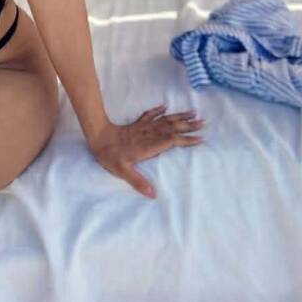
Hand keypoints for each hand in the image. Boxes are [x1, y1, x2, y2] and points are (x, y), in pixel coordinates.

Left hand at [86, 105, 205, 199]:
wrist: (97, 137)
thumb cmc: (109, 155)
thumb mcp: (122, 171)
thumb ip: (137, 182)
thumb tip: (153, 194)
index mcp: (148, 146)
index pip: (171, 141)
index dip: (186, 139)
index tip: (200, 138)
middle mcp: (149, 134)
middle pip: (172, 128)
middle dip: (188, 125)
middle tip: (204, 122)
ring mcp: (143, 127)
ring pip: (164, 120)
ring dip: (178, 116)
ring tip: (192, 112)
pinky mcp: (136, 124)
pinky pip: (149, 115)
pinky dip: (158, 111)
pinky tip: (164, 106)